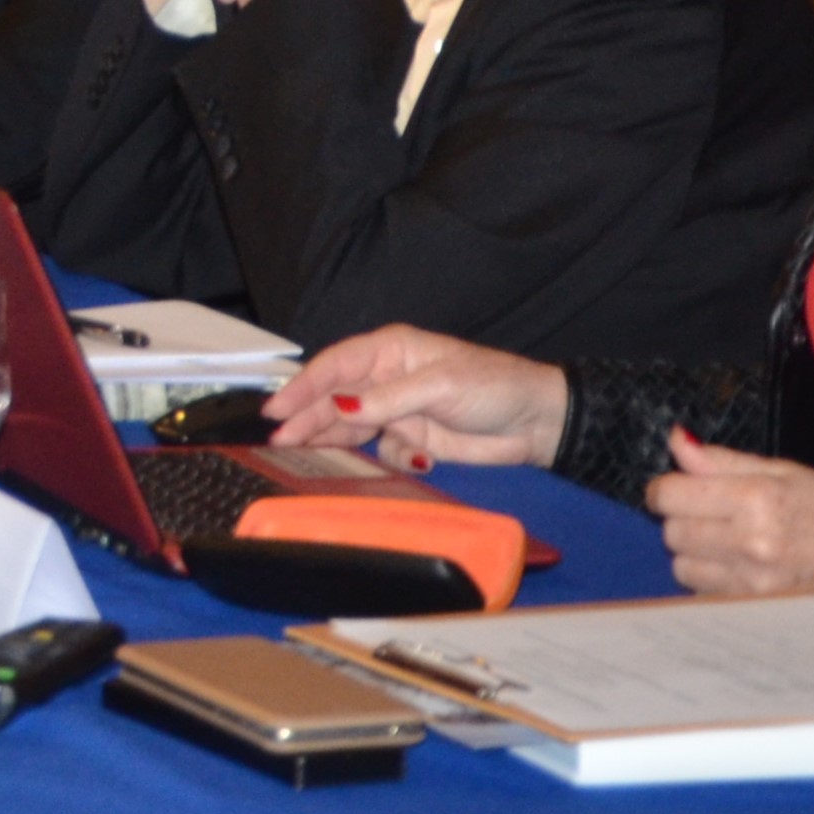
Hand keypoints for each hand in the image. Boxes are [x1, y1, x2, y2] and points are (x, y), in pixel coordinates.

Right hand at [261, 326, 567, 472]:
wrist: (535, 423)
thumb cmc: (492, 387)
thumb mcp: (438, 386)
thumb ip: (387, 400)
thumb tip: (341, 409)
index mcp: (391, 350)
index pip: (336, 365)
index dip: (303, 385)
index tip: (277, 407)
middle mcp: (387, 379)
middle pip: (335, 398)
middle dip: (308, 417)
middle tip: (280, 438)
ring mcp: (398, 411)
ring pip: (350, 426)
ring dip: (329, 439)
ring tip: (298, 453)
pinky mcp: (412, 440)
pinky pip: (381, 452)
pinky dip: (377, 459)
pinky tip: (385, 462)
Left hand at [651, 429, 813, 600]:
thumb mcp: (784, 471)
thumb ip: (723, 460)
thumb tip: (677, 439)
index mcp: (756, 499)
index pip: (670, 495)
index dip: (668, 488)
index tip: (681, 488)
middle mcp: (750, 543)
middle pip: (672, 531)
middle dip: (683, 519)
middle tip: (713, 514)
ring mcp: (753, 581)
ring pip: (682, 566)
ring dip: (694, 553)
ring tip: (728, 542)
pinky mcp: (756, 607)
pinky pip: (705, 593)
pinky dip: (711, 579)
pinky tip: (739, 567)